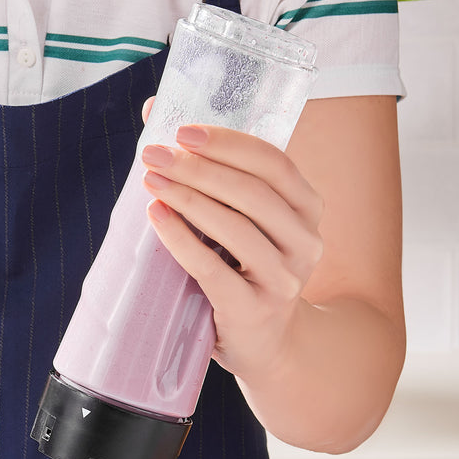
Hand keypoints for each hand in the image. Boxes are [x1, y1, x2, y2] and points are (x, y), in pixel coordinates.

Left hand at [139, 123, 323, 381]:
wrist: (267, 345)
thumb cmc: (244, 273)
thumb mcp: (245, 226)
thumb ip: (215, 178)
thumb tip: (156, 113)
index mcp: (307, 210)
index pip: (273, 163)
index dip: (228, 143)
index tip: (183, 130)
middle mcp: (305, 242)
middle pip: (251, 192)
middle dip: (198, 168)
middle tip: (155, 155)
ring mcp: (283, 279)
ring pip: (235, 227)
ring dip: (188, 198)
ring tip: (151, 182)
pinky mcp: (253, 310)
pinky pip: (213, 268)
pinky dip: (181, 240)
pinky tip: (156, 218)